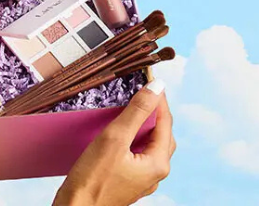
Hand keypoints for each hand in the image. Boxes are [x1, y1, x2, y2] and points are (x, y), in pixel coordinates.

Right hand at [54, 79, 174, 205]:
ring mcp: (141, 179)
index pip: (165, 122)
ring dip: (143, 124)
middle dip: (154, 111)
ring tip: (131, 106)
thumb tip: (156, 87)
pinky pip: (138, 153)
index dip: (158, 98)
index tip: (150, 78)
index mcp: (158, 163)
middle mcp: (154, 173)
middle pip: (161, 134)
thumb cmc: (93, 178)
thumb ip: (136, 111)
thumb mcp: (115, 138)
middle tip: (142, 90)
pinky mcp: (127, 180)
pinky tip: (119, 132)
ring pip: (150, 144)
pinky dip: (133, 137)